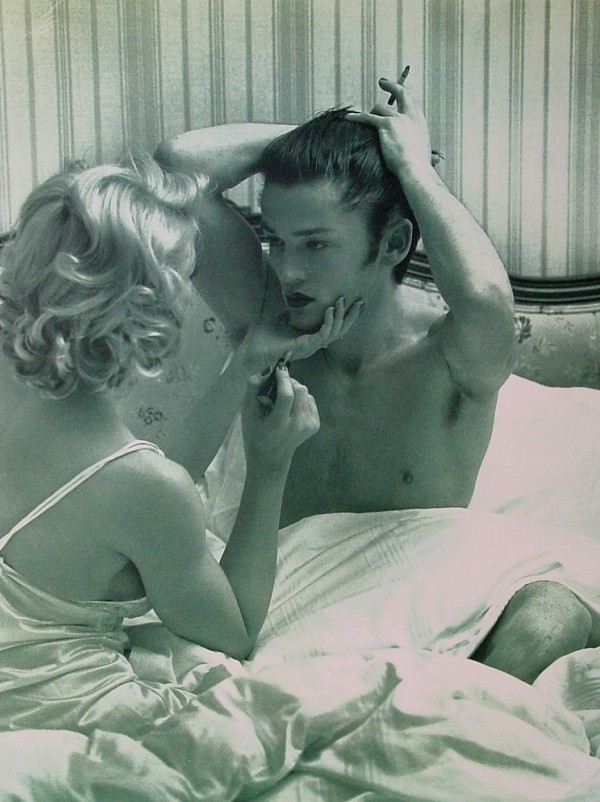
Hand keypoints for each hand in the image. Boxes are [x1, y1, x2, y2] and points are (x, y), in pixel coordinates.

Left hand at [240, 295, 363, 371]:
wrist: (248, 353)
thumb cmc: (259, 339)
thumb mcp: (275, 319)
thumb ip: (287, 313)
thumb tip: (290, 299)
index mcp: (307, 337)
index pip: (332, 327)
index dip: (344, 316)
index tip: (352, 300)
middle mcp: (311, 344)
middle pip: (339, 331)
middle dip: (351, 317)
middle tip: (360, 302)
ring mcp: (308, 347)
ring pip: (333, 334)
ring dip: (339, 317)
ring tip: (340, 301)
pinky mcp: (303, 347)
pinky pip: (322, 335)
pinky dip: (327, 322)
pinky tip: (328, 309)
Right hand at [241, 364, 319, 469]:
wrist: (270, 458)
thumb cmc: (255, 433)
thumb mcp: (247, 412)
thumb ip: (253, 388)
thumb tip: (267, 371)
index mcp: (278, 423)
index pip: (287, 395)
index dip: (284, 378)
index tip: (279, 368)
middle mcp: (296, 425)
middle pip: (300, 390)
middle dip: (289, 382)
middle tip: (278, 384)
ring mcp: (308, 426)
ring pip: (306, 393)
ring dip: (294, 390)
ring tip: (283, 399)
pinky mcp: (314, 426)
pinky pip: (311, 401)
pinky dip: (301, 399)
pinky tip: (291, 408)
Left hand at [347, 79, 433, 177]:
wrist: (415, 169)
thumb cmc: (420, 166)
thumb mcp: (425, 152)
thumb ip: (423, 150)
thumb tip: (434, 159)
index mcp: (419, 120)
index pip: (412, 101)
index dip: (404, 93)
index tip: (399, 89)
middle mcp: (410, 115)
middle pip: (400, 93)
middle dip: (391, 85)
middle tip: (382, 81)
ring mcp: (397, 118)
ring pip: (380, 107)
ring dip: (372, 111)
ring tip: (364, 117)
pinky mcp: (385, 125)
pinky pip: (367, 117)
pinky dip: (357, 117)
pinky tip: (348, 117)